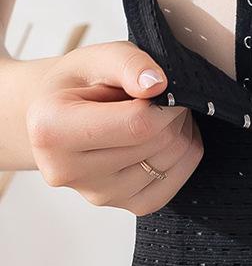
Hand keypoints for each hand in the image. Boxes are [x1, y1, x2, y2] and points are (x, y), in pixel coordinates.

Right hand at [25, 40, 203, 215]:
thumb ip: (127, 64)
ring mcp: (100, 195)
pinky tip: (166, 138)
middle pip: (158, 143)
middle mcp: (69, 172)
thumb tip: (157, 85)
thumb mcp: (97, 58)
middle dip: (173, 115)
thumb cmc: (80, 85)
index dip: (166, 104)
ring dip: (180, 133)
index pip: (138, 125)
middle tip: (163, 99)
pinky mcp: (129, 207)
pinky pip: (177, 182)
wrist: (64, 118)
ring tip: (159, 115)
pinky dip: (184, 156)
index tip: (165, 89)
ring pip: (171, 161)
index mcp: (52, 130)